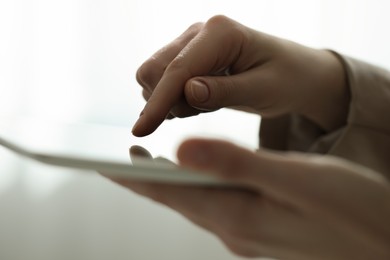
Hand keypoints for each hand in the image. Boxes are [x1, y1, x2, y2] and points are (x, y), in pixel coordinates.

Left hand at [110, 138, 389, 258]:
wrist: (386, 244)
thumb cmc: (353, 211)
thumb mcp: (298, 180)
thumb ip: (238, 165)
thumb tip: (181, 151)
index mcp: (237, 215)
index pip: (170, 194)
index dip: (134, 177)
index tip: (103, 161)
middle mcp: (236, 228)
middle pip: (178, 200)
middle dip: (146, 179)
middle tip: (119, 158)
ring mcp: (249, 231)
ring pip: (196, 203)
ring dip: (171, 183)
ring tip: (149, 164)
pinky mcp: (262, 227)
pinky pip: (218, 205)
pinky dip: (199, 188)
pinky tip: (198, 178)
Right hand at [133, 15, 348, 136]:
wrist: (295, 74)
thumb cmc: (287, 80)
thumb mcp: (263, 90)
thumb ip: (225, 91)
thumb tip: (188, 92)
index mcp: (220, 32)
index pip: (179, 70)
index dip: (159, 102)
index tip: (141, 131)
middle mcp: (200, 32)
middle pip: (155, 69)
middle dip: (167, 100)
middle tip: (201, 111)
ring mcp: (191, 43)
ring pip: (154, 76)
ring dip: (172, 100)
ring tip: (207, 104)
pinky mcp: (189, 58)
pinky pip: (163, 81)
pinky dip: (174, 98)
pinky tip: (201, 100)